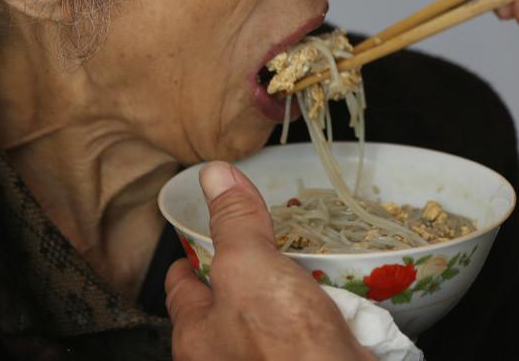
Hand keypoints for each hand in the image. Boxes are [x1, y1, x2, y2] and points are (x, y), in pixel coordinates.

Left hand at [165, 161, 369, 360]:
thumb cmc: (283, 346)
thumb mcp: (249, 267)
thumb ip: (233, 223)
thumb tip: (213, 175)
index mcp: (196, 336)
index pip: (183, 287)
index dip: (193, 257)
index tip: (202, 238)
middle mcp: (224, 357)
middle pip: (229, 302)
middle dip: (247, 271)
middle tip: (263, 241)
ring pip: (271, 317)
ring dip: (289, 289)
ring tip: (305, 262)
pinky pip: (307, 334)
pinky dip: (319, 312)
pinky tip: (335, 297)